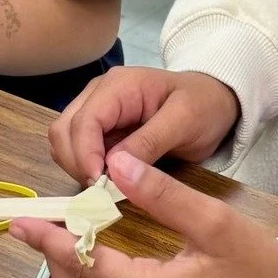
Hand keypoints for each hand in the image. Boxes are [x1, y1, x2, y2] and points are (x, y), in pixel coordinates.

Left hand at [10, 151, 277, 277]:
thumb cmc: (262, 268)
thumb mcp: (214, 222)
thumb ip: (160, 193)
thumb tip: (115, 162)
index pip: (82, 263)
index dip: (49, 239)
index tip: (21, 219)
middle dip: (55, 256)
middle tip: (38, 223)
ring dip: (74, 274)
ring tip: (63, 236)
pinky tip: (99, 264)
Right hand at [48, 67, 240, 185]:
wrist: (214, 101)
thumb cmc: (204, 105)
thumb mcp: (185, 121)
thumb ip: (150, 141)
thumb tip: (112, 166)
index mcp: (119, 85)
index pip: (84, 121)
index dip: (84, 154)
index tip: (98, 185)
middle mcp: (99, 95)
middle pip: (64, 131)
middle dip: (77, 163)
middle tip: (102, 191)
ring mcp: (97, 111)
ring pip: (64, 142)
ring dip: (77, 168)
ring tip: (106, 187)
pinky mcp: (100, 130)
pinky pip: (77, 151)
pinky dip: (84, 168)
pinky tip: (108, 180)